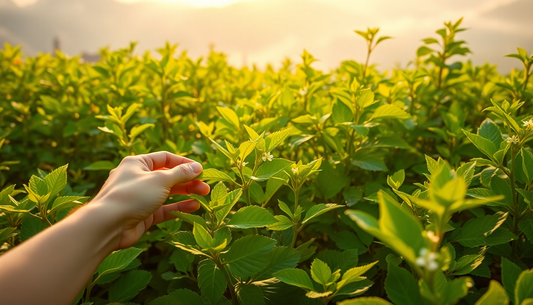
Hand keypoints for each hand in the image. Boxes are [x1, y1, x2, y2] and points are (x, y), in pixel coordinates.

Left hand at [91, 151, 209, 248]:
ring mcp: (140, 198)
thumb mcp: (160, 180)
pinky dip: (178, 207)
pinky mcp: (143, 215)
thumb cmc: (132, 196)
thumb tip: (197, 166)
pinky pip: (164, 209)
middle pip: (168, 176)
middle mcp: (138, 179)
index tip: (200, 169)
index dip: (183, 163)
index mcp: (137, 163)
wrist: (107, 225)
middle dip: (188, 180)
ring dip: (186, 193)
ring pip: (168, 193)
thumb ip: (181, 173)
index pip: (165, 158)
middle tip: (206, 186)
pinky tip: (193, 207)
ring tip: (204, 195)